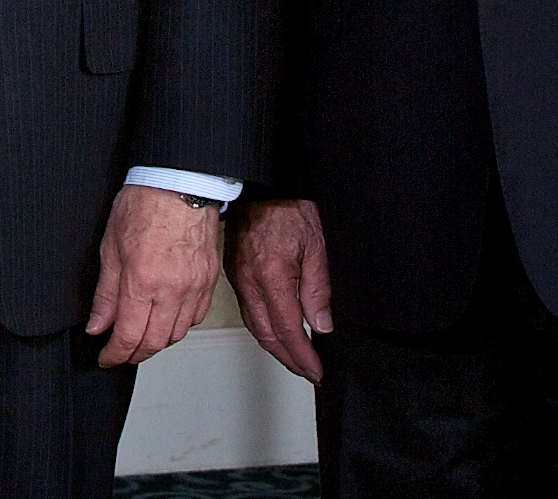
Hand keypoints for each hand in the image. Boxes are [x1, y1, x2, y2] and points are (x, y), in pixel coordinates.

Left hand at [87, 185, 224, 367]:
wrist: (179, 183)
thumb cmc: (144, 204)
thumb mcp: (110, 247)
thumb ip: (105, 294)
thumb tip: (98, 324)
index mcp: (142, 281)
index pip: (128, 337)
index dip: (114, 354)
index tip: (106, 357)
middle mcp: (172, 290)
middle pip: (154, 343)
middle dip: (134, 354)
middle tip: (119, 353)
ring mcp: (194, 287)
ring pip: (176, 335)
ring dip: (156, 342)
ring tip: (140, 337)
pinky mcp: (209, 281)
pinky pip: (195, 318)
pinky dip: (178, 326)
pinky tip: (165, 319)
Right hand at [229, 197, 334, 381]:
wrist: (262, 185)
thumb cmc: (289, 206)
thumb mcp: (316, 246)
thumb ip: (318, 289)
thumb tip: (322, 325)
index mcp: (271, 276)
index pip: (288, 329)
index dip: (303, 356)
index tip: (316, 370)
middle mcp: (250, 282)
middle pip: (267, 335)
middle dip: (289, 359)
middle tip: (308, 372)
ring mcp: (239, 278)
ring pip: (255, 326)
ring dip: (275, 347)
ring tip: (295, 359)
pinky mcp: (235, 273)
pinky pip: (248, 310)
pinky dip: (264, 328)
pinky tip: (277, 331)